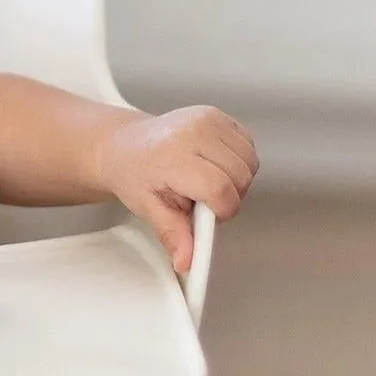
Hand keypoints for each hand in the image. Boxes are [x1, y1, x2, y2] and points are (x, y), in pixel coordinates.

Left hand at [95, 105, 257, 273]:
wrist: (125, 145)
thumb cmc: (134, 174)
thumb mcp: (148, 208)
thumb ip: (173, 234)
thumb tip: (187, 261)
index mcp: (173, 157)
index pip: (220, 189)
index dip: (222, 210)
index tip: (209, 216)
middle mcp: (192, 131)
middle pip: (240, 177)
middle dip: (229, 196)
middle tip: (201, 198)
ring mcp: (207, 118)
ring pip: (249, 162)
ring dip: (237, 179)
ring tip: (206, 181)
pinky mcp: (217, 114)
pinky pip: (248, 145)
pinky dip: (239, 160)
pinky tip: (214, 165)